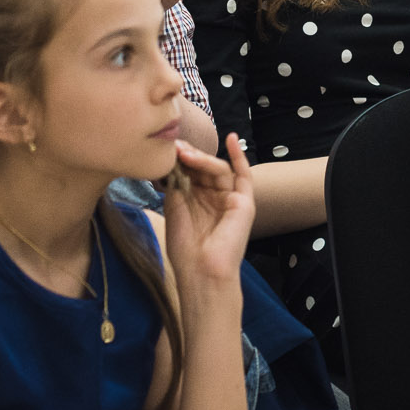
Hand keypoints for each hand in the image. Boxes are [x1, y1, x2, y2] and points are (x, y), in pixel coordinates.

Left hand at [164, 135, 255, 289]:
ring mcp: (230, 199)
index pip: (191, 171)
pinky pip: (244, 176)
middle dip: (190, 156)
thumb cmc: (185, 247)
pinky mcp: (244, 203)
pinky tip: (231, 139)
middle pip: (204, 168)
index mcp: (198, 199)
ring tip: (186, 154)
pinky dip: (239, 157)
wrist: (200, 270)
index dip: (180, 160)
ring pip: (218, 169)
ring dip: (202, 159)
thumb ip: (176, 183)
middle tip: (175, 148)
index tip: (166, 151)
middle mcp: (215, 196)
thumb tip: (173, 158)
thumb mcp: (174, 207)